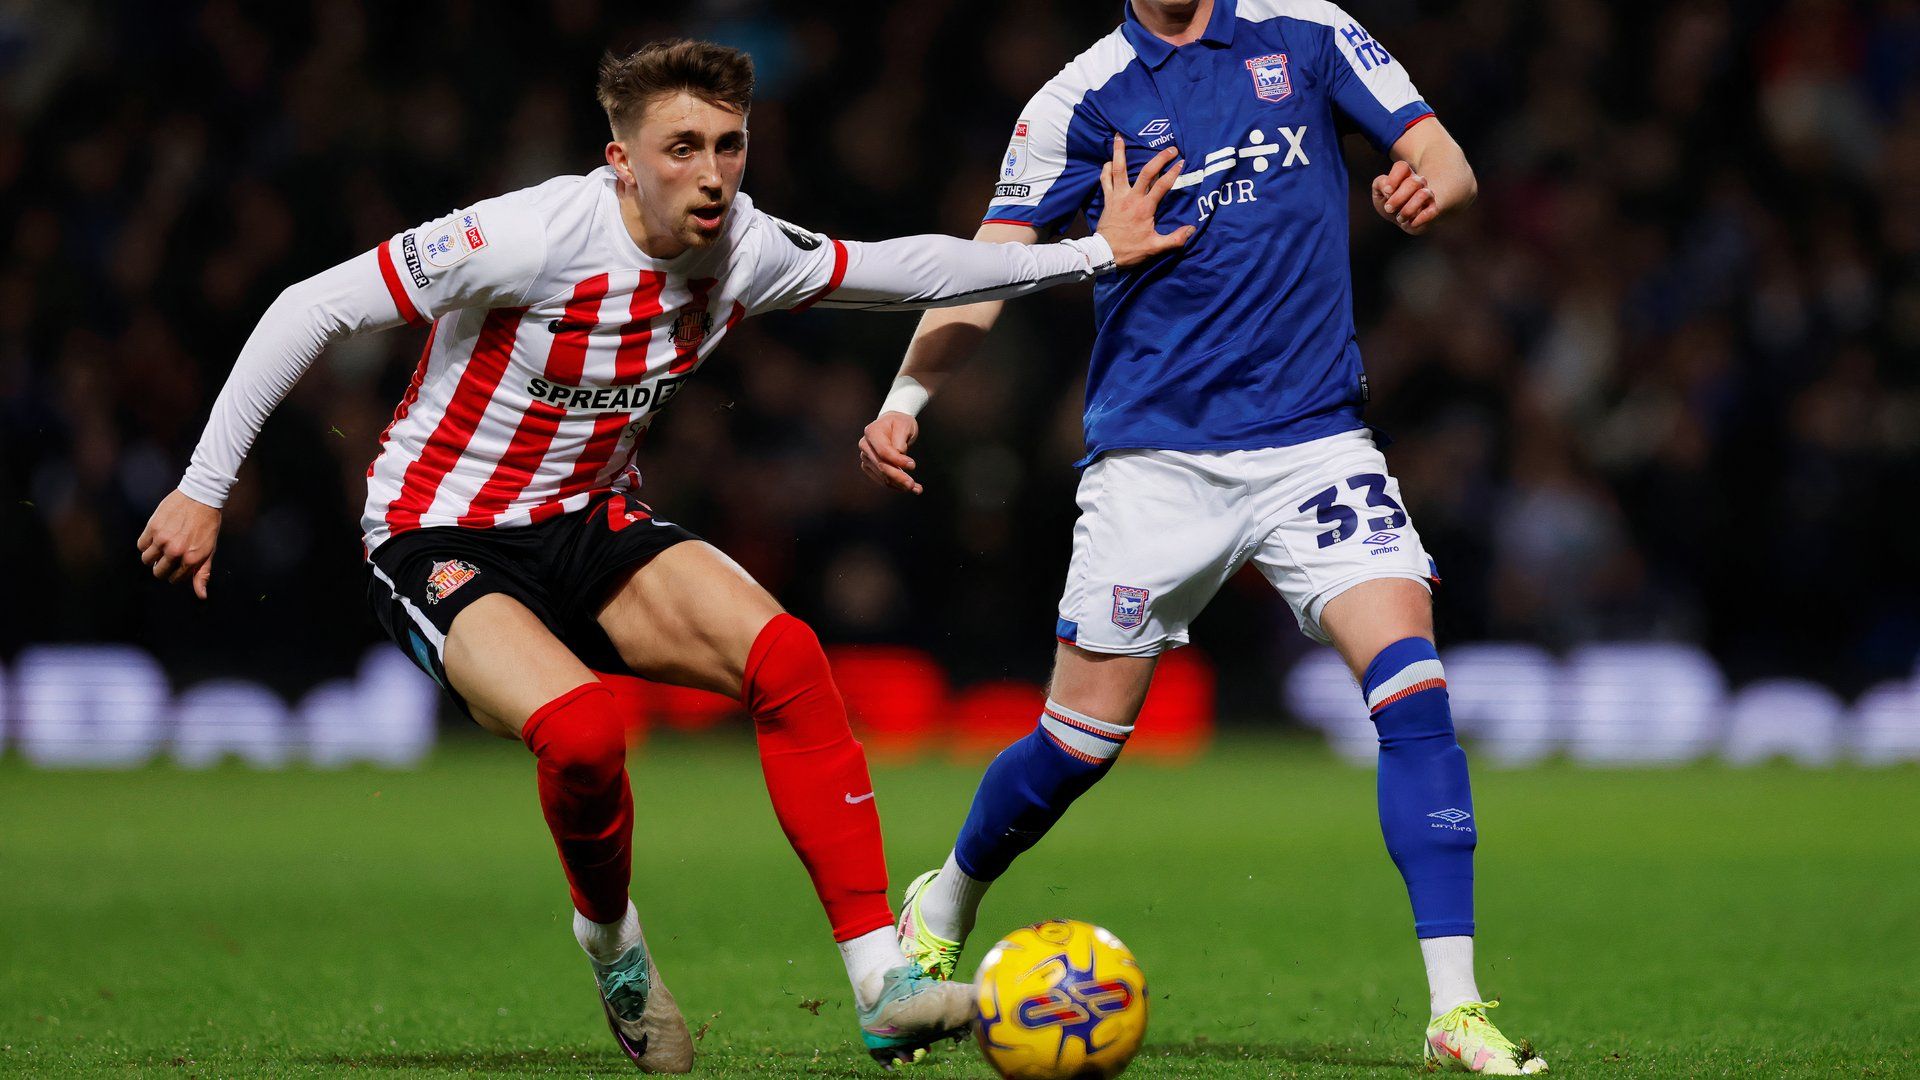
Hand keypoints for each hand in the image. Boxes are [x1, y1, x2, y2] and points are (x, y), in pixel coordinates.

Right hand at [138, 488, 221, 598]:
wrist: (201, 497)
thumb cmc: (207, 525)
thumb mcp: (210, 550)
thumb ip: (203, 573)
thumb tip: (201, 596)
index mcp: (191, 559)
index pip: (173, 579)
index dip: (174, 573)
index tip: (177, 565)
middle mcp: (175, 551)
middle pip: (157, 571)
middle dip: (162, 567)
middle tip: (167, 557)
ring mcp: (162, 540)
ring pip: (147, 559)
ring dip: (152, 556)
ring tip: (162, 546)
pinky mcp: (152, 527)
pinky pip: (141, 545)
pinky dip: (146, 544)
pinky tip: (155, 537)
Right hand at [859, 412, 922, 494]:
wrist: (893, 425)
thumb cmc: (900, 423)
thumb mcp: (904, 425)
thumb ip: (900, 439)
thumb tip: (899, 453)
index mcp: (871, 432)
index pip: (883, 451)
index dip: (897, 460)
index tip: (913, 465)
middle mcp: (865, 445)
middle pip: (881, 466)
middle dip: (898, 477)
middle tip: (912, 485)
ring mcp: (866, 457)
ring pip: (883, 476)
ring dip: (900, 484)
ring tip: (917, 489)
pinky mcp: (870, 467)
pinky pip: (884, 480)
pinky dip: (897, 485)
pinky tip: (913, 488)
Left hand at [1096, 135, 1194, 266]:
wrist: (1104, 254)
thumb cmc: (1130, 250)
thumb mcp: (1155, 248)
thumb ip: (1174, 239)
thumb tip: (1192, 230)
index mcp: (1145, 207)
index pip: (1162, 185)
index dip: (1173, 172)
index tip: (1181, 162)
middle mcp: (1131, 197)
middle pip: (1146, 172)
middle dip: (1159, 158)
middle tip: (1170, 149)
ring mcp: (1117, 196)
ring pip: (1118, 169)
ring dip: (1119, 152)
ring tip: (1119, 136)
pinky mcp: (1107, 199)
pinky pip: (1105, 180)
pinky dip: (1106, 169)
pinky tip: (1109, 161)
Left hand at [1372, 159, 1440, 234]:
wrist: (1403, 221)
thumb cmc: (1390, 203)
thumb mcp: (1379, 194)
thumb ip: (1379, 184)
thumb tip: (1387, 187)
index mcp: (1404, 175)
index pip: (1402, 166)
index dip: (1393, 178)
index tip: (1386, 192)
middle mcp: (1418, 182)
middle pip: (1413, 183)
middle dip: (1397, 198)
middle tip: (1388, 208)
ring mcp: (1427, 195)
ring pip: (1423, 195)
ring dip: (1408, 210)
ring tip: (1400, 218)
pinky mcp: (1433, 209)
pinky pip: (1431, 212)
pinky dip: (1418, 220)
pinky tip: (1411, 223)